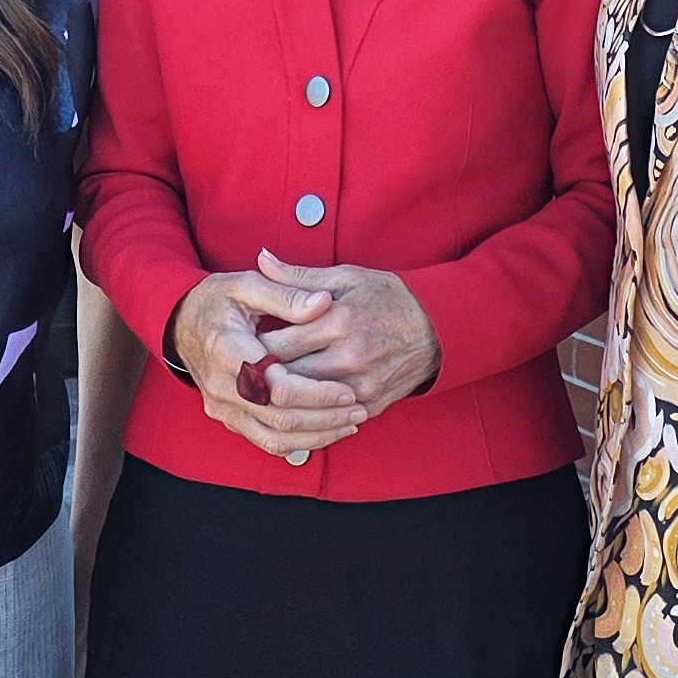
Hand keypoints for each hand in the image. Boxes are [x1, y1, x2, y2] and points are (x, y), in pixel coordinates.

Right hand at [170, 268, 370, 470]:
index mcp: (227, 349)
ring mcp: (222, 407)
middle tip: (358, 408)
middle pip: (279, 417)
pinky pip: (265, 441)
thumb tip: (324, 302)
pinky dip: (299, 442)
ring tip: (351, 422)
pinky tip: (326, 431)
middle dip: (324, 417)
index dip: (315, 391)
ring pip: (274, 437)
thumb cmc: (216, 300)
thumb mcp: (246, 284)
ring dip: (317, 435)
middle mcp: (221, 386)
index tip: (347, 389)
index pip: (275, 385)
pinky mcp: (227, 418)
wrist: (179, 323)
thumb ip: (286, 294)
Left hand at [249, 252, 441, 417]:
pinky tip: (292, 403)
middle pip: (285, 378)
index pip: (277, 344)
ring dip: (280, 397)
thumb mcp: (346, 277)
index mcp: (338, 321)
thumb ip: (299, 276)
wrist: (439, 328)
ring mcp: (360, 386)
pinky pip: (327, 417)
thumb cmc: (389, 297)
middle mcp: (348, 357)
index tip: (238, 345)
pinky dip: (307, 411)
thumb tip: (261, 260)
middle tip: (240, 371)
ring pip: (303, 403)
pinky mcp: (370, 405)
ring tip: (261, 388)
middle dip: (259, 377)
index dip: (250, 348)